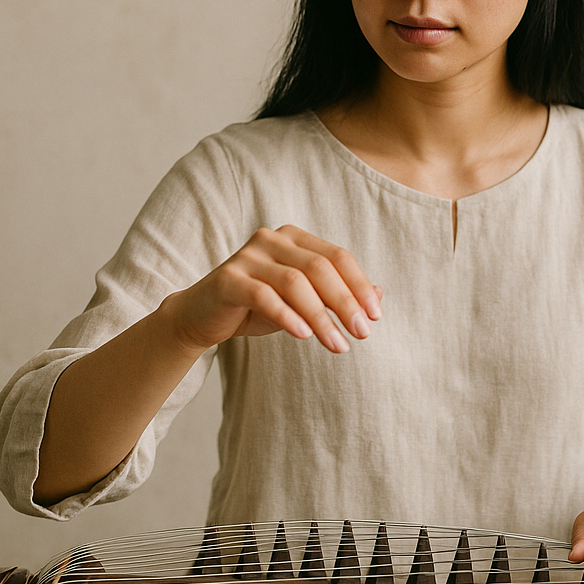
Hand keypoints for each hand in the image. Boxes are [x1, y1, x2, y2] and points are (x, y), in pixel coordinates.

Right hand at [165, 225, 382, 355]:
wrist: (203, 318)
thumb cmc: (259, 307)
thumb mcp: (304, 302)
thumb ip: (337, 295)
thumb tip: (380, 295)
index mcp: (294, 238)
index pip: (338, 257)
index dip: (360, 285)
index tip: (375, 316)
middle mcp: (272, 239)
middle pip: (320, 268)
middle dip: (345, 303)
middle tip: (362, 334)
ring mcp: (248, 255)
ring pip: (295, 283)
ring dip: (321, 317)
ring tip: (338, 345)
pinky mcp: (228, 278)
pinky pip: (264, 295)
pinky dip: (287, 316)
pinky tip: (304, 336)